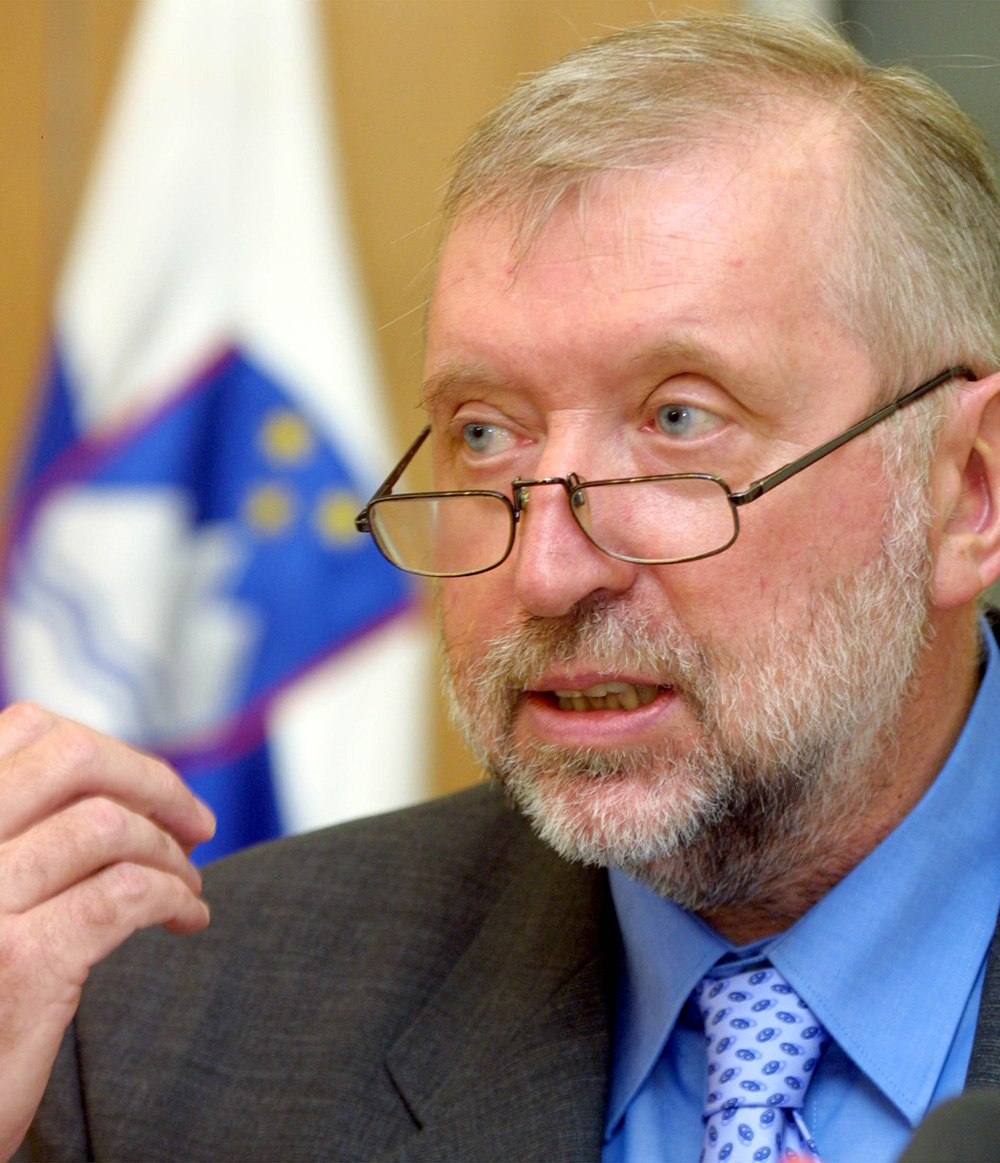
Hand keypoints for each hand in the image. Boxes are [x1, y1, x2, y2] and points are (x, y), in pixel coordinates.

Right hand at [0, 702, 214, 1160]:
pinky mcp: (18, 965)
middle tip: (196, 824)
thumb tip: (120, 782)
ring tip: (187, 883)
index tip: (150, 789)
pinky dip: (174, 896)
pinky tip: (186, 918)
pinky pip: (125, 894)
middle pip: (73, 759)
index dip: (108, 751)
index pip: (27, 731)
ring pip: (107, 826)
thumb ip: (21, 831)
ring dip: (170, 850)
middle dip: (154, 782)